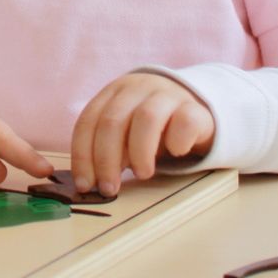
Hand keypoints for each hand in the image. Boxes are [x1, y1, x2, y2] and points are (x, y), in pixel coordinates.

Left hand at [71, 73, 215, 196]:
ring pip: (146, 118)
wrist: (193, 110)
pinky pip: (184, 122)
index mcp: (112, 93)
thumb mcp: (125, 135)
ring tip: (142, 174)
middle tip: (109, 188)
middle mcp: (136, 88)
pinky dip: (177, 141)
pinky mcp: (195, 108)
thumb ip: (108, 149)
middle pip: (112, 121)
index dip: (82, 155)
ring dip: (139, 152)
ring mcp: (167, 95)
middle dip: (105, 159)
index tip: (84, 185)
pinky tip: (175, 153)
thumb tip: (90, 181)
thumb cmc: (151, 129)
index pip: (88, 121)